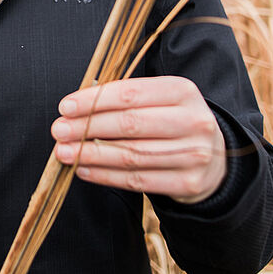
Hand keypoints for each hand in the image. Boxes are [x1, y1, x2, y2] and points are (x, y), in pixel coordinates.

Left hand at [51, 76, 226, 203]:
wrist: (213, 157)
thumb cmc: (171, 120)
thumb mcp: (159, 99)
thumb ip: (124, 99)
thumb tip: (75, 108)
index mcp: (182, 91)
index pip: (130, 94)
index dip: (94, 101)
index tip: (65, 107)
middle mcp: (193, 121)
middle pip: (130, 124)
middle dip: (87, 127)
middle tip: (58, 130)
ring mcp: (194, 154)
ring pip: (132, 155)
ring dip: (91, 154)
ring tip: (64, 152)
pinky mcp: (188, 183)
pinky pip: (139, 180)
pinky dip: (106, 175)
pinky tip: (84, 169)